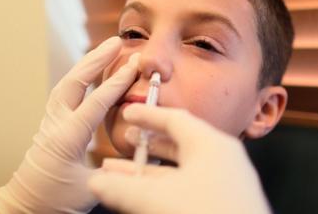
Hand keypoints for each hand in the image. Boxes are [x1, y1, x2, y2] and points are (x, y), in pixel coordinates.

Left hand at [0, 37, 139, 212]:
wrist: (24, 205)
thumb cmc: (54, 200)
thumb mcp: (90, 189)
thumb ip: (115, 170)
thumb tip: (140, 156)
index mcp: (66, 139)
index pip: (95, 103)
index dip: (116, 82)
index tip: (133, 64)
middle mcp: (55, 124)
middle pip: (74, 83)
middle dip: (95, 59)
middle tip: (115, 41)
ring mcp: (49, 122)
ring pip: (66, 83)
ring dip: (86, 64)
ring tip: (105, 49)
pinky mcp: (50, 124)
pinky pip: (64, 93)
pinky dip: (79, 77)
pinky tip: (90, 72)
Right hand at [88, 104, 270, 213]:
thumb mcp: (157, 200)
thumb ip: (122, 189)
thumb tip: (94, 183)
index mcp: (210, 145)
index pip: (174, 118)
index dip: (147, 115)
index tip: (127, 113)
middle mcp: (220, 159)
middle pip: (176, 143)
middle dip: (144, 146)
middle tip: (123, 144)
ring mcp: (223, 182)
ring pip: (178, 170)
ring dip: (147, 172)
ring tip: (118, 175)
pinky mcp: (222, 203)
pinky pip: (186, 187)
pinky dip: (161, 189)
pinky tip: (139, 197)